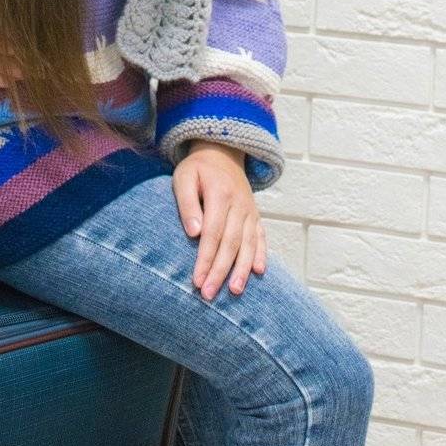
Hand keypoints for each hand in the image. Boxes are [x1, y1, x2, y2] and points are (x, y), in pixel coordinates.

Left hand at [172, 140, 266, 300]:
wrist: (222, 151)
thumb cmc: (198, 168)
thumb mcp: (184, 178)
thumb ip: (187, 203)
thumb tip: (194, 232)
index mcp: (221, 194)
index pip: (213, 233)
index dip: (206, 258)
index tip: (197, 280)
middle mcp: (239, 204)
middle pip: (231, 243)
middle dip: (220, 271)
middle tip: (209, 294)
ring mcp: (250, 210)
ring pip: (249, 244)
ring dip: (242, 269)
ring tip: (235, 291)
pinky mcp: (255, 215)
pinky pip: (261, 237)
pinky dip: (261, 254)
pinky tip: (258, 272)